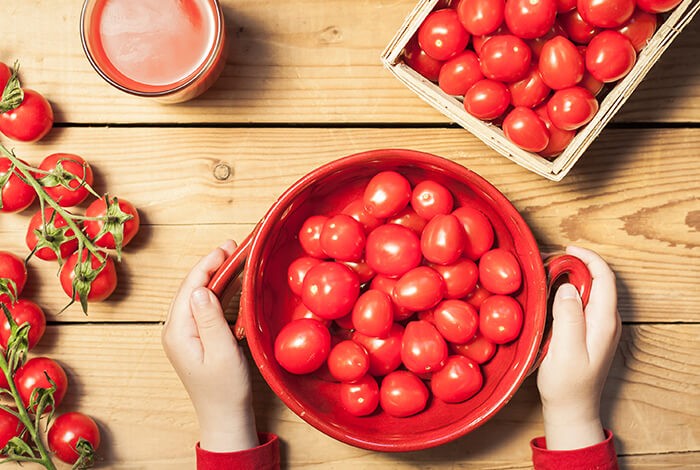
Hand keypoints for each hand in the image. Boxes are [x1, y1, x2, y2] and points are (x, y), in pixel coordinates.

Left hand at [162, 240, 258, 451]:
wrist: (224, 416)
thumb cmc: (225, 389)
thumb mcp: (222, 351)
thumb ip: (210, 318)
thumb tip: (201, 287)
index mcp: (177, 332)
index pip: (190, 286)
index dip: (208, 263)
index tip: (227, 248)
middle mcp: (175, 330)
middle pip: (191, 287)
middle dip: (212, 265)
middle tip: (234, 248)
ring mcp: (184, 334)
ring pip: (197, 295)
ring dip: (215, 276)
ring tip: (235, 259)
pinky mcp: (195, 338)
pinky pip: (204, 307)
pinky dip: (218, 292)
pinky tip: (233, 284)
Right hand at [537, 246, 620, 449]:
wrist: (571, 409)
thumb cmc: (567, 384)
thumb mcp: (565, 350)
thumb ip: (568, 316)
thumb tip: (568, 286)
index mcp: (604, 322)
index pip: (604, 278)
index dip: (588, 258)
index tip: (567, 250)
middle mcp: (607, 321)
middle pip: (599, 281)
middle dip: (577, 264)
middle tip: (549, 261)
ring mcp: (600, 327)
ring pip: (591, 291)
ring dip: (572, 277)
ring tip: (548, 273)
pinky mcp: (590, 332)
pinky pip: (584, 303)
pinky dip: (570, 291)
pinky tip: (553, 294)